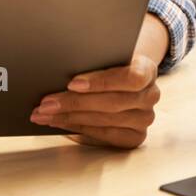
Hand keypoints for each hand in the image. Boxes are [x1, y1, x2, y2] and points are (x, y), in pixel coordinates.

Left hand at [29, 52, 161, 148]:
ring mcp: (145, 118)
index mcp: (147, 70)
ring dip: (69, 117)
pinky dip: (78, 128)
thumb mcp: (105, 58)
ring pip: (105, 120)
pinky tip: (59, 122)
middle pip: (112, 102)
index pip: (130, 77)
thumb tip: (58, 70)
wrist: (122, 81)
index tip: (72, 83)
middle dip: (74, 103)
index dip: (101, 81)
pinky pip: (104, 135)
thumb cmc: (109, 66)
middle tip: (46, 103)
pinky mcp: (135, 137)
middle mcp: (150, 95)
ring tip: (44, 114)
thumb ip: (91, 61)